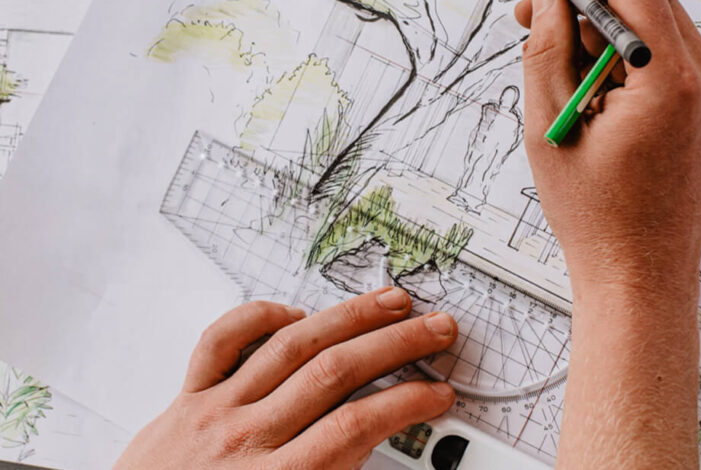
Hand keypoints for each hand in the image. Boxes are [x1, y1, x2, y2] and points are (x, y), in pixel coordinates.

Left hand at [113, 288, 456, 469]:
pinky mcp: (188, 397)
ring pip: (292, 347)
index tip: (438, 394)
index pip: (357, 427)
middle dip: (396, 345)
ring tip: (389, 304)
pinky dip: (258, 316)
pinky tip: (294, 312)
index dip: (407, 403)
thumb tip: (373, 448)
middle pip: (335, 374)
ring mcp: (215, 410)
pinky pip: (220, 341)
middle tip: (435, 329)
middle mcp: (247, 438)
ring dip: (348, 319)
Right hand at [515, 0, 700, 295]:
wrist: (638, 277)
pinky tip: (590, 92)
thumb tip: (547, 4)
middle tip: (535, 25)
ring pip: (654, 30)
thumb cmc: (597, 219)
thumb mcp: (551, 131)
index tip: (539, 4)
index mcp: (671, 82)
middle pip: (645, 4)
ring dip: (603, 35)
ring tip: (560, 71)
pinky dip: (624, 62)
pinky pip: (665, 62)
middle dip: (586, 7)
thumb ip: (546, 54)